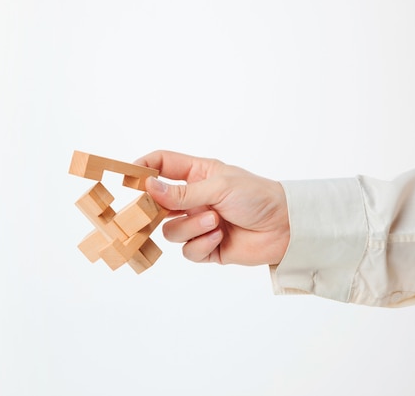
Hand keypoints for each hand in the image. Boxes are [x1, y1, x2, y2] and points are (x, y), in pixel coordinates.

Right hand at [135, 151, 289, 265]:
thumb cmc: (257, 196)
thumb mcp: (219, 186)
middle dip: (155, 209)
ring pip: (171, 230)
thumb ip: (182, 192)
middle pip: (157, 203)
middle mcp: (194, 199)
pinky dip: (202, 244)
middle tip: (154, 211)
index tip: (128, 178)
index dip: (142, 168)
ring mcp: (198, 223)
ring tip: (215, 222)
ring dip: (191, 228)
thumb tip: (148, 187)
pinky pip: (188, 250)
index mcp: (197, 174)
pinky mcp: (207, 247)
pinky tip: (219, 238)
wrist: (286, 227)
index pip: (161, 164)